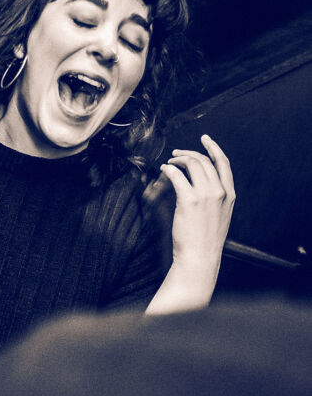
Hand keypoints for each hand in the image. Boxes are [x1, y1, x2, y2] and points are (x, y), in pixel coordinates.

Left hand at [160, 135, 234, 291]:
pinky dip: (170, 169)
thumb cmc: (205, 239)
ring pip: (192, 164)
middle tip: (176, 153)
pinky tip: (164, 170)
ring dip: (178, 159)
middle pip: (205, 161)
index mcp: (230, 195)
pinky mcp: (189, 200)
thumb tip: (199, 183)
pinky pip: (178, 175)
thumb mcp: (218, 216)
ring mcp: (206, 195)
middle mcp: (220, 192)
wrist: (200, 256)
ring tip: (169, 162)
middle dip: (189, 153)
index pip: (224, 164)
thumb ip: (214, 198)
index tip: (205, 139)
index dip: (213, 148)